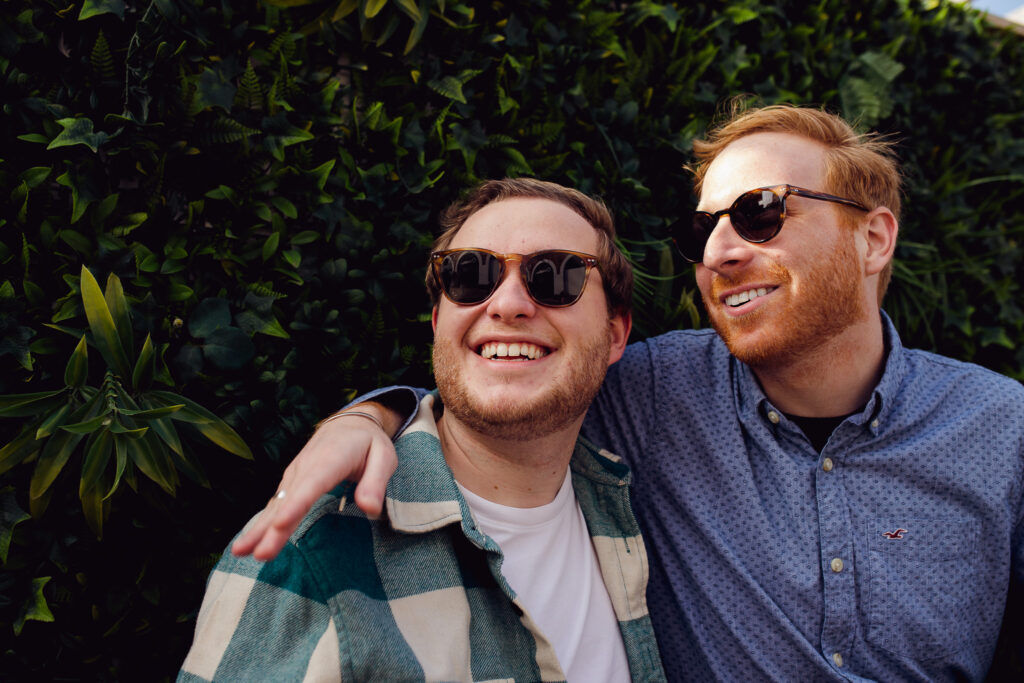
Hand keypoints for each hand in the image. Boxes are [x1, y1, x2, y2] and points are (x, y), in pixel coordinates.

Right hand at [230, 407, 398, 560]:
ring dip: (259, 529)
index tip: (280, 524)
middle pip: (287, 500)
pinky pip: (274, 506)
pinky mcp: (290, 484)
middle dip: (271, 528)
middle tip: (259, 553)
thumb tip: (369, 509)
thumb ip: (376, 481)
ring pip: (275, 505)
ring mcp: (294, 475)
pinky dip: (261, 524)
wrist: (348, 424)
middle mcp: (306, 466)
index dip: (296, 505)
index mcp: (331, 458)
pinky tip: (248, 543)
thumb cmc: (369, 444)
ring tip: (241, 552)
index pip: (312, 484)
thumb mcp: (384, 456)